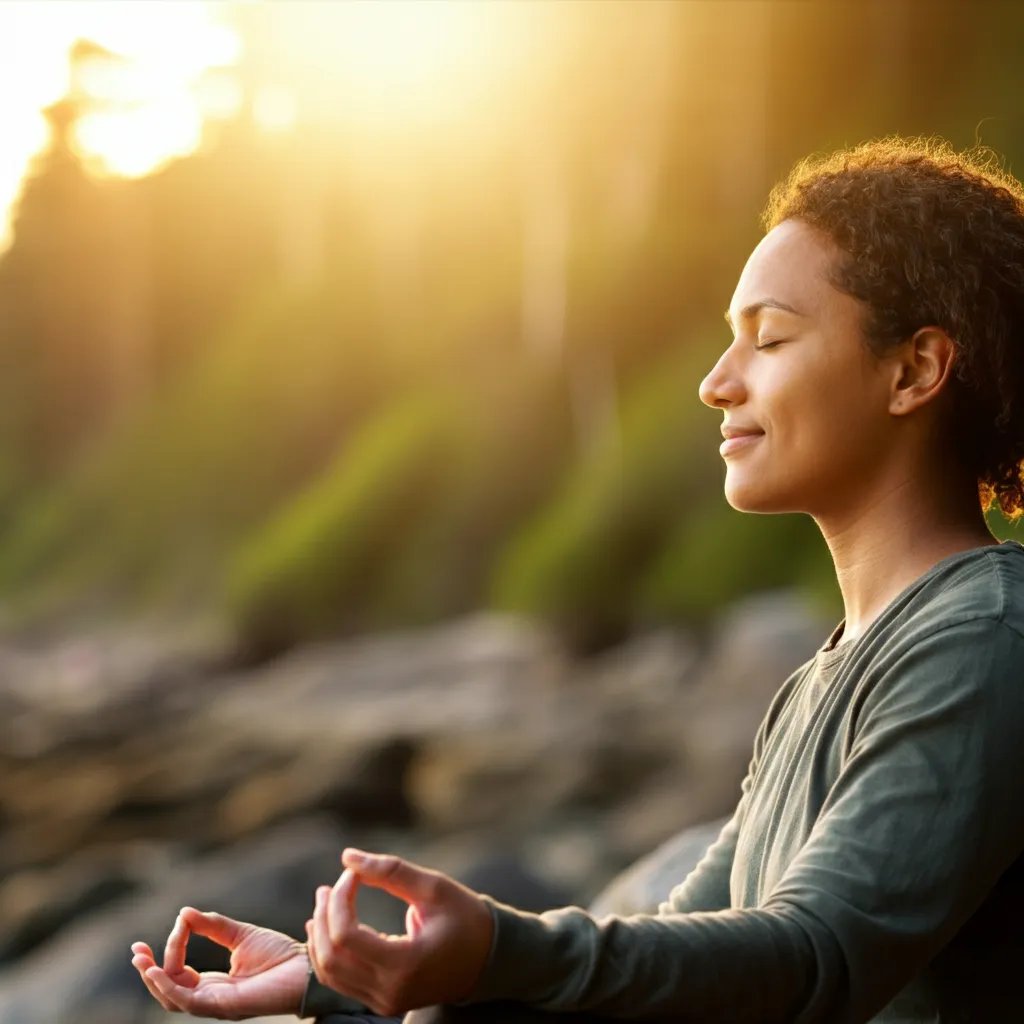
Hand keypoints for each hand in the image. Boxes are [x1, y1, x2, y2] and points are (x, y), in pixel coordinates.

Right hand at [130, 906, 308, 1018]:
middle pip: (168, 990)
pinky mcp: (224, 1006)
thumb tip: (183, 913)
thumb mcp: (240, 935)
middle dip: (149, 971)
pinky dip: (169, 987)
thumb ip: (212, 926)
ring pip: (172, 999)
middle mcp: (211, 997)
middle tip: (136, 950)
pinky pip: (187, 1001)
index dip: (171, 949)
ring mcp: (216, 1004)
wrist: (306, 967)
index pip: (178, 972)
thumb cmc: (280, 954)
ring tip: (141, 960)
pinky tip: (159, 970)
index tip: (179, 922)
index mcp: (214, 983)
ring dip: (154, 979)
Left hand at [306, 849, 493, 1016]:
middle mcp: (390, 990)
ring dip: (319, 935)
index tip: (353, 874)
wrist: (487, 959)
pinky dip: (328, 953)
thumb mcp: (433, 888)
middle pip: (331, 956)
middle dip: (323, 915)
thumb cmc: (464, 918)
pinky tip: (327, 927)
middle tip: (329, 886)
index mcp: (405, 963)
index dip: (340, 899)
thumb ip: (390, 871)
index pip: (346, 935)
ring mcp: (385, 1002)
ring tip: (324, 901)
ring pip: (329, 973)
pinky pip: (340, 981)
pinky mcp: (383, 1002)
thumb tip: (347, 856)